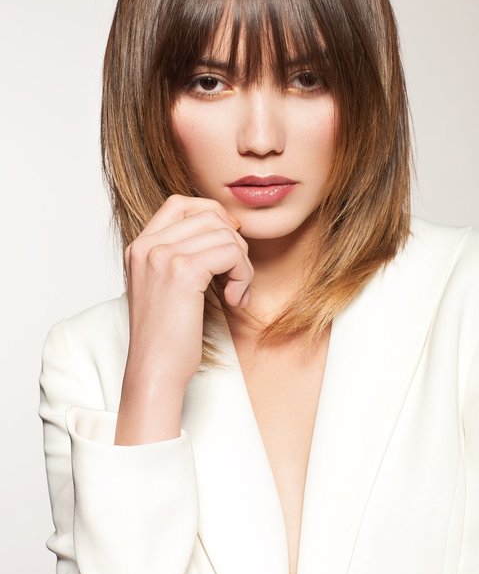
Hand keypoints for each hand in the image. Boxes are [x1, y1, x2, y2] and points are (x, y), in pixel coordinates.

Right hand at [123, 194, 252, 393]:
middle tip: (236, 277)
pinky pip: (231, 254)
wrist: (155, 370)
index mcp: (139, 247)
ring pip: (225, 234)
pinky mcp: (182, 272)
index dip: (213, 215)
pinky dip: (243, 276)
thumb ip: (183, 255)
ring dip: (242, 264)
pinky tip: (234, 300)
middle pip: (208, 215)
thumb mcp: (166, 286)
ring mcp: (161, 256)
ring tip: (236, 293)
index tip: (228, 245)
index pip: (180, 203)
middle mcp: (146, 246)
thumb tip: (227, 228)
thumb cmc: (166, 336)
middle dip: (234, 243)